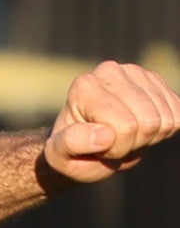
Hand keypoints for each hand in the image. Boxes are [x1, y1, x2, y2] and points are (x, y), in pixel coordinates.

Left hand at [42, 59, 179, 186]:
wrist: (87, 145)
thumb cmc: (71, 152)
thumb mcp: (59, 155)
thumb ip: (72, 143)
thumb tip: (105, 135)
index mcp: (84, 86)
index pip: (125, 126)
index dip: (116, 147)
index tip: (97, 145)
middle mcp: (110, 71)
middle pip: (149, 122)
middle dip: (134, 142)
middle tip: (113, 141)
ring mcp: (136, 73)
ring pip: (167, 119)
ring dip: (149, 137)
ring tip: (125, 134)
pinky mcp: (156, 81)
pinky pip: (179, 115)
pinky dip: (165, 129)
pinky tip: (142, 127)